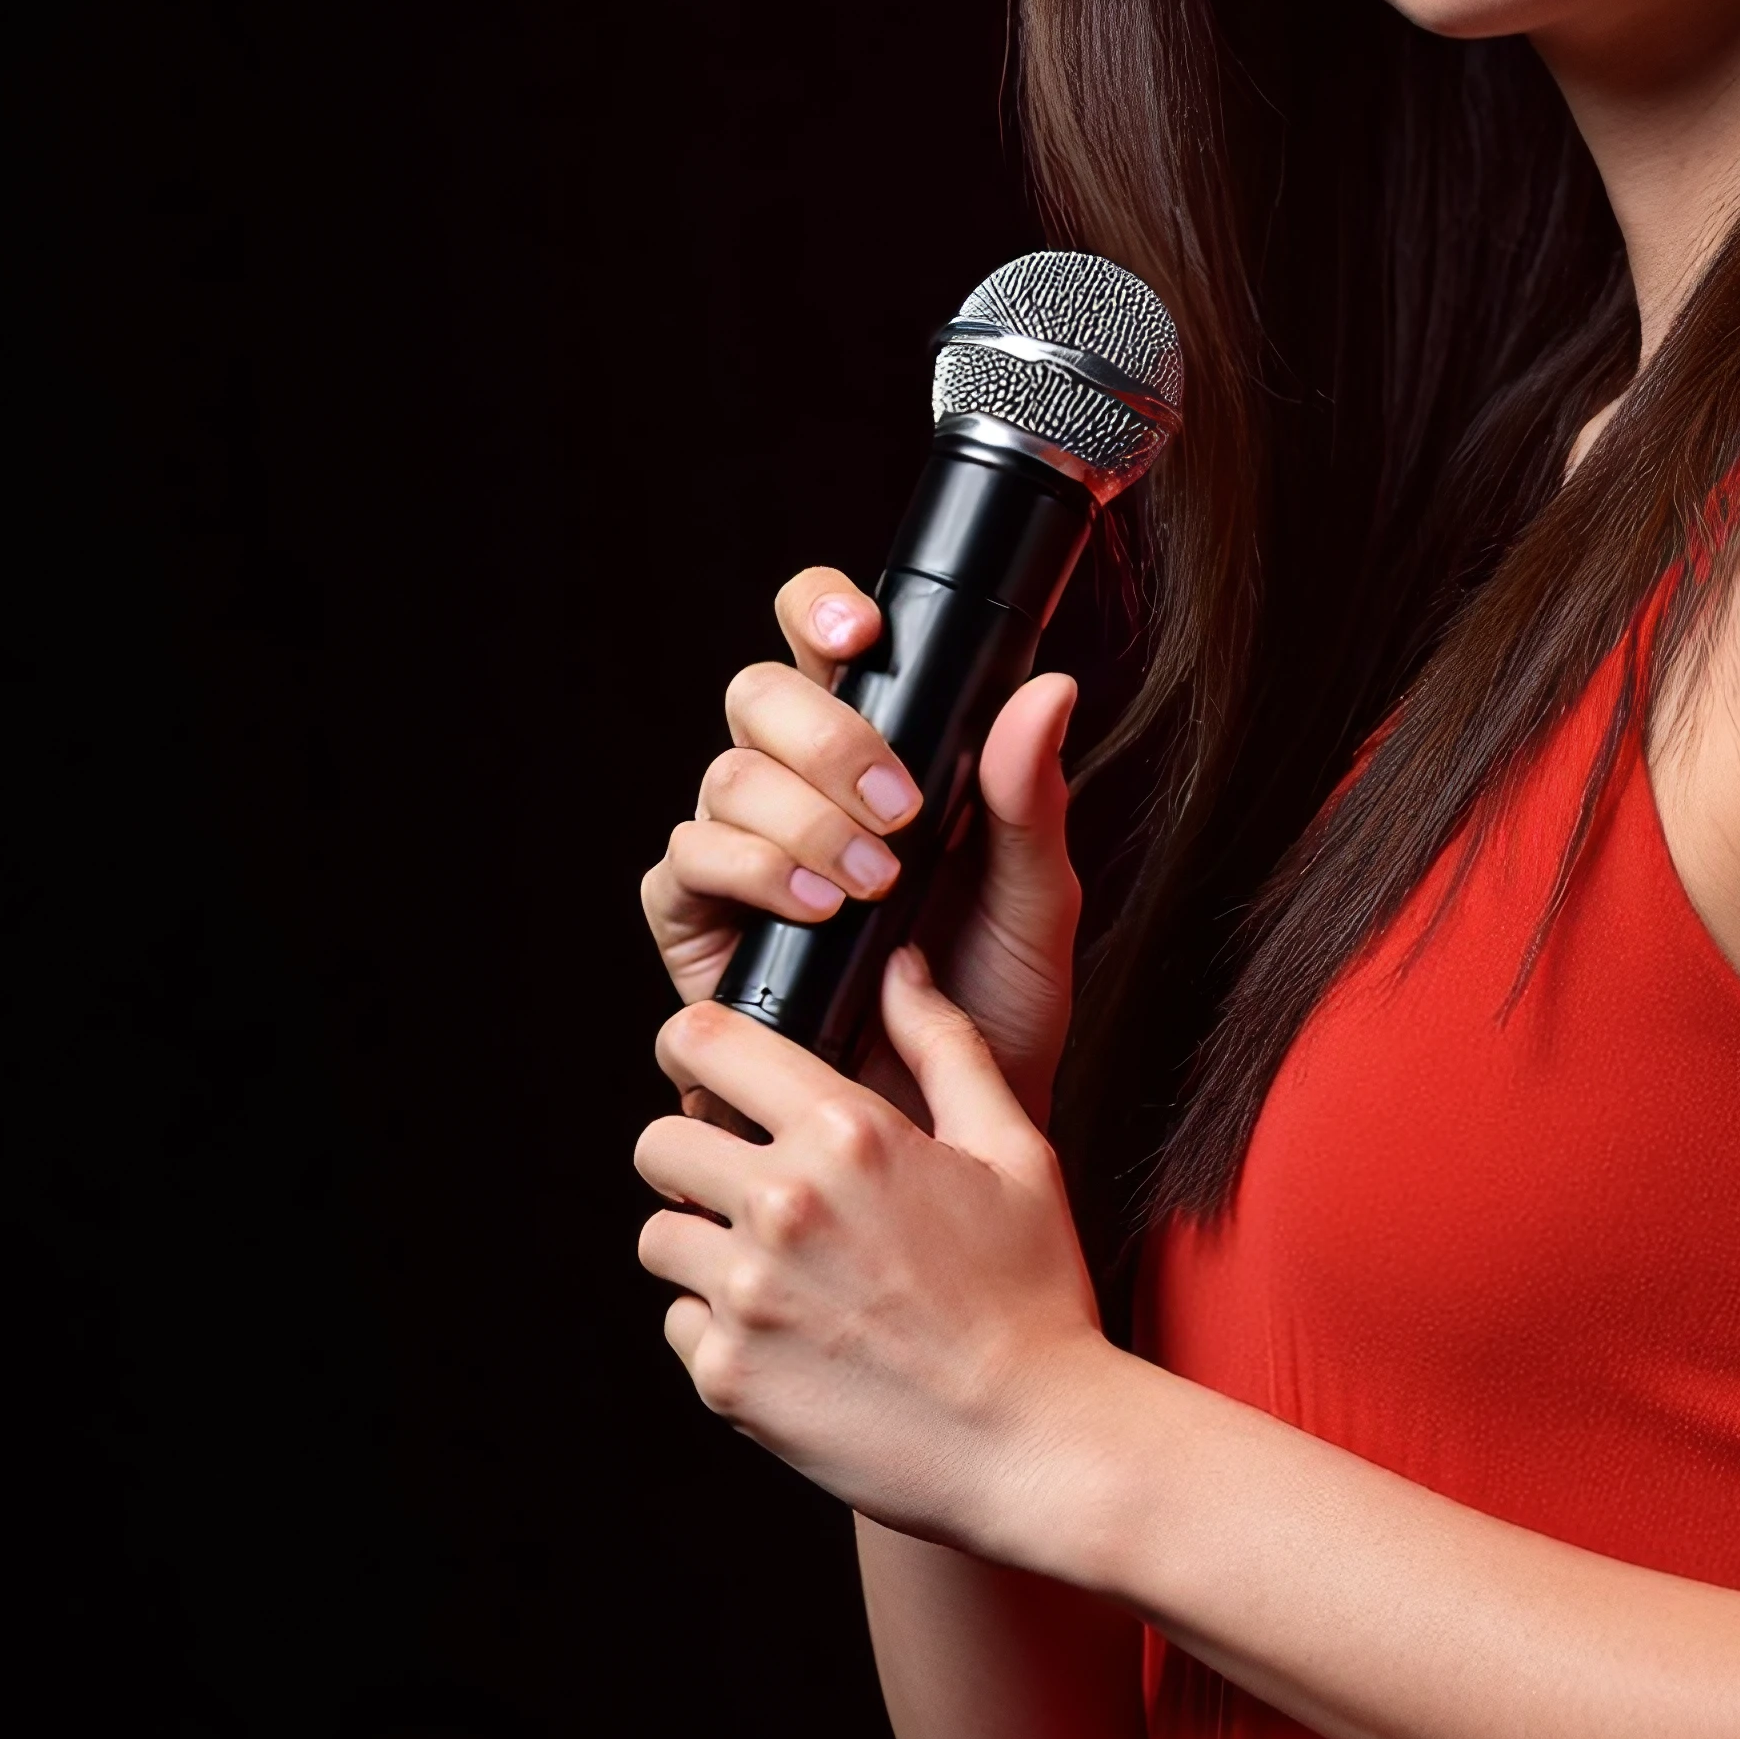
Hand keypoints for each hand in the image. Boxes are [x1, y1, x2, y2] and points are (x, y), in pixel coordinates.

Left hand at [636, 938, 1119, 1547]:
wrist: (1037, 1441)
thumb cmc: (1036, 1297)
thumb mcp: (1014, 1153)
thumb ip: (946, 1048)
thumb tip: (903, 969)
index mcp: (849, 1134)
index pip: (702, 1040)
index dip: (693, 1048)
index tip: (707, 1072)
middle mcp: (784, 1203)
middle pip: (658, 1141)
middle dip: (692, 1159)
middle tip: (743, 1189)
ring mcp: (748, 1293)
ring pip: (661, 1237)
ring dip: (702, 1247)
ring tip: (776, 1274)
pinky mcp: (728, 1374)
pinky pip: (679, 1325)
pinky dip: (719, 1331)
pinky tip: (791, 1340)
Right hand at [640, 567, 1083, 1122]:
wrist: (943, 1128)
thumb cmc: (993, 1015)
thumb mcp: (1037, 906)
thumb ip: (1030, 801)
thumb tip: (1050, 687)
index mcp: (877, 755)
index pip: (823, 643)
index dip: (820, 610)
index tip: (864, 633)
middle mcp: (796, 789)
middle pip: (760, 695)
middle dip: (828, 738)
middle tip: (899, 809)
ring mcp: (740, 850)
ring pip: (727, 774)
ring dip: (805, 819)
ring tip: (874, 886)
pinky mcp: (698, 920)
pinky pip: (689, 859)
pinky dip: (752, 871)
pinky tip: (815, 910)